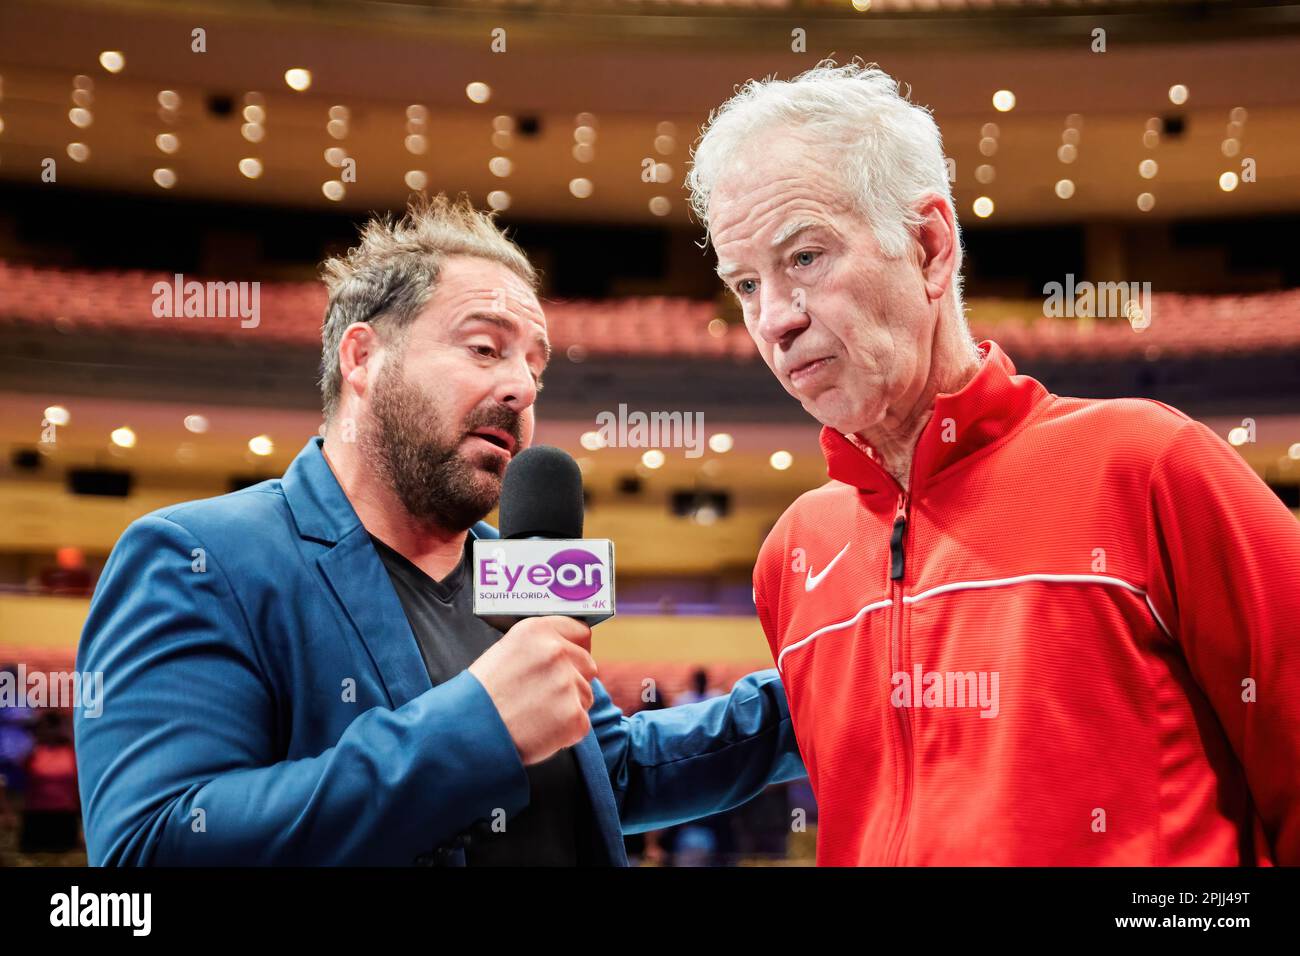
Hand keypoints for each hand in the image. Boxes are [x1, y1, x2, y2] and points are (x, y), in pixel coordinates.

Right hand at [468, 615, 595, 765]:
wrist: (467, 733)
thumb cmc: (482, 695)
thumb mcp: (506, 652)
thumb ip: (540, 646)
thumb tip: (569, 649)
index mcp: (538, 631)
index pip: (581, 632)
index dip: (574, 649)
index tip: (567, 661)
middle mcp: (556, 652)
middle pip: (587, 665)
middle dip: (572, 680)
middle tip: (542, 696)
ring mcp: (567, 684)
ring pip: (585, 695)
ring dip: (568, 706)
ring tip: (535, 715)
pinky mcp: (574, 717)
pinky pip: (582, 723)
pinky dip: (566, 732)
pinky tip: (539, 731)